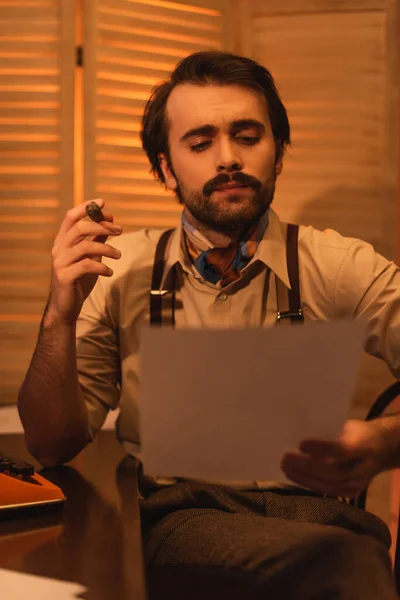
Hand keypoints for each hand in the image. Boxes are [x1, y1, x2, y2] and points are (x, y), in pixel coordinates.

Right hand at [46, 199, 122, 323]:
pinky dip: (102, 267)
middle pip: (79, 228)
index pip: (70, 217)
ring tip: (119, 255)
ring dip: (106, 248)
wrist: (66, 307)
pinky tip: (110, 272)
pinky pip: (86, 266)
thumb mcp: (90, 257)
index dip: (85, 208)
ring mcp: (60, 263)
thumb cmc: (79, 279)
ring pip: (85, 247)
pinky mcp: (64, 277)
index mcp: (63, 241)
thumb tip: (110, 222)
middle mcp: (58, 249)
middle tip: (120, 230)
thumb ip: (97, 240)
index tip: (103, 202)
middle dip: (101, 226)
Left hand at [281, 419, 384, 496]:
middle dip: (306, 467)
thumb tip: (298, 431)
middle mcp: (362, 468)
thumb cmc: (358, 432)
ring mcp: (357, 483)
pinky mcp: (351, 493)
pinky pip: (328, 491)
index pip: (341, 450)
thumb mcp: (349, 425)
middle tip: (286, 458)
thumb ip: (329, 431)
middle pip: (332, 472)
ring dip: (303, 477)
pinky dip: (309, 484)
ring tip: (285, 468)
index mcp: (363, 445)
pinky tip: (294, 476)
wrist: (381, 449)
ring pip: (328, 485)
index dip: (321, 449)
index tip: (301, 444)